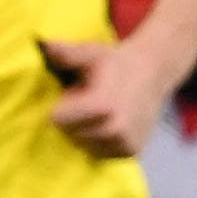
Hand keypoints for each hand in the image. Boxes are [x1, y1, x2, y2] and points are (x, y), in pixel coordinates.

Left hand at [40, 36, 174, 157]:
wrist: (154, 71)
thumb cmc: (116, 62)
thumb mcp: (90, 54)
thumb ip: (65, 53)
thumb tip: (42, 43)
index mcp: (101, 106)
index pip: (58, 120)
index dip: (65, 104)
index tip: (80, 92)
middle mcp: (115, 129)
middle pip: (70, 134)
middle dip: (75, 119)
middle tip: (93, 101)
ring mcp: (124, 142)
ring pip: (85, 146)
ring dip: (87, 131)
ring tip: (103, 112)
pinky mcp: (131, 151)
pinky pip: (101, 153)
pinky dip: (101, 141)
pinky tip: (112, 123)